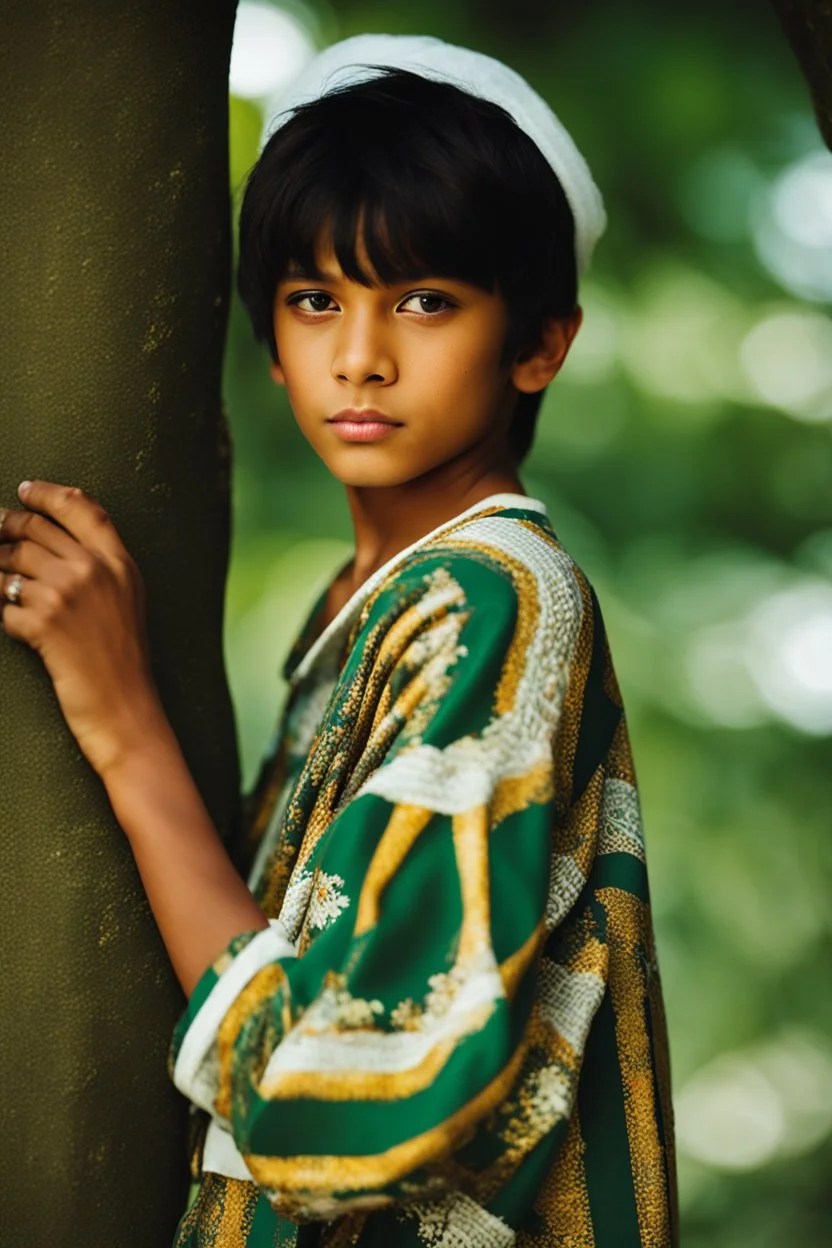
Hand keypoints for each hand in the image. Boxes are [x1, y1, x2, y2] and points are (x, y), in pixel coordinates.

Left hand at [0, 480, 164, 776]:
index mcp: (119, 561)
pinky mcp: (43, 622)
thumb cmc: (124, 659)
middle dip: (3, 527)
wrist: (125, 708)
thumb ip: (102, 565)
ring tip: (1, 585)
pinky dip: (1, 614)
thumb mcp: (128, 600)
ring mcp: (67, 594)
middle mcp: (93, 570)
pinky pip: (2, 604)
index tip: (24, 491)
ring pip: (9, 562)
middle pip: (33, 528)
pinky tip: (12, 623)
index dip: (46, 493)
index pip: (79, 506)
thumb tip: (49, 539)